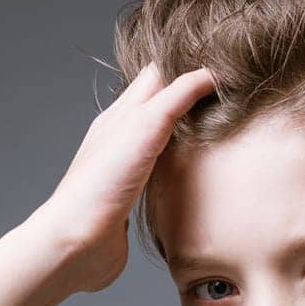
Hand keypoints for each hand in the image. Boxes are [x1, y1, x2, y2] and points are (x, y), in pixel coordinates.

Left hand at [27, 62, 217, 293]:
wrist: (77, 243)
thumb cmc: (100, 184)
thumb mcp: (144, 126)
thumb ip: (176, 96)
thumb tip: (209, 73)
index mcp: (120, 112)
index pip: (157, 73)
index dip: (186, 62)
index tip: (221, 62)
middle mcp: (122, 135)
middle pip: (159, 102)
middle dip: (189, 92)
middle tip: (227, 90)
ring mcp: (127, 167)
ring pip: (161, 135)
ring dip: (186, 128)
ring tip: (219, 123)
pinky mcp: (134, 197)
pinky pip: (161, 169)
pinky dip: (180, 161)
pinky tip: (194, 168)